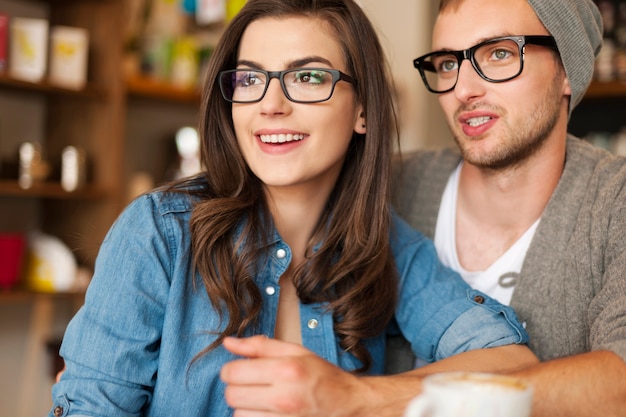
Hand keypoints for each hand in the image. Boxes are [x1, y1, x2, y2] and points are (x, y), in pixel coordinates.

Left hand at [220, 335, 372, 416]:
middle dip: (237, 387)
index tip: (240, 369)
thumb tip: (228, 343)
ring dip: (245, 407)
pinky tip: (268, 411)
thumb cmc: (322, 376)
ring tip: (263, 399)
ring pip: (238, 415)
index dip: (232, 369)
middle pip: (231, 395)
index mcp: (286, 370)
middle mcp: (283, 397)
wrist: (348, 405)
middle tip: (252, 383)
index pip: (232, 373)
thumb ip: (260, 346)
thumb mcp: (296, 351)